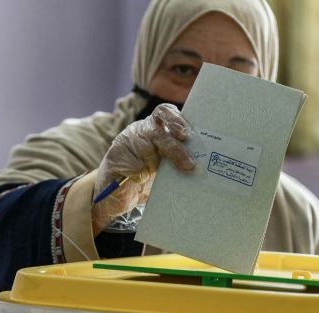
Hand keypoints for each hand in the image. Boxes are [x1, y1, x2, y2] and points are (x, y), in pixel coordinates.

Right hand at [91, 103, 193, 233]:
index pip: (165, 112)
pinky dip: (139, 176)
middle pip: (158, 132)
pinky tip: (137, 181)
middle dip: (175, 149)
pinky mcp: (114, 156)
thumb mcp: (167, 167)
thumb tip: (204, 163)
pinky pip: (134, 165)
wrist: (117, 195)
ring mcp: (126, 141)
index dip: (176, 120)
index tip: (186, 135)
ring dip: (154, 165)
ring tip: (153, 176)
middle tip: (188, 165)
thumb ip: (180, 159)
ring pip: (146, 148)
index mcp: (155, 127)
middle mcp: (141, 130)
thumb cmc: (148, 179)